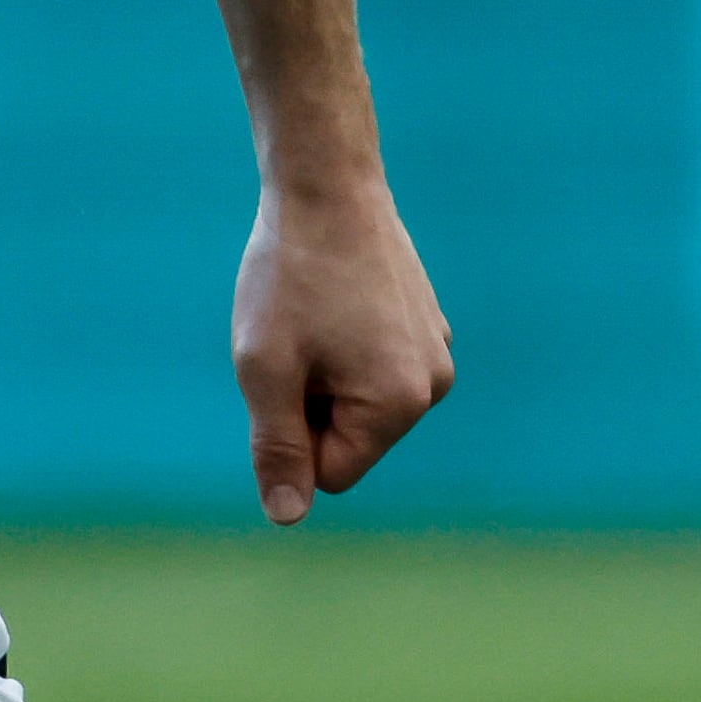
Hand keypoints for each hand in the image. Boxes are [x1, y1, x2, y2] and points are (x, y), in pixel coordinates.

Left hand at [234, 169, 450, 521]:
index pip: (332, 472)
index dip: (289, 430)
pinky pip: (370, 363)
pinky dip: (342, 343)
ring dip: (323, 372)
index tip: (282, 369)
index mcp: (400, 404)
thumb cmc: (289, 276)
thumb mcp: (265, 369)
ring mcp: (435, 351)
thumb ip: (277, 448)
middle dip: (310, 401)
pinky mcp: (425, 323)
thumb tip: (287, 517)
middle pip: (349, 438)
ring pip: (357, 400)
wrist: (325, 184)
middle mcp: (434, 385)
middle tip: (293, 336)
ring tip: (313, 313)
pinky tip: (332, 296)